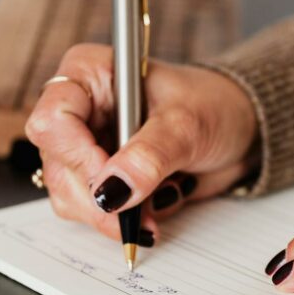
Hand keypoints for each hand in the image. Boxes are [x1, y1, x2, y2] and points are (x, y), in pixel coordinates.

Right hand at [26, 43, 257, 241]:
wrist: (240, 129)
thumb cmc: (214, 106)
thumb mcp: (186, 125)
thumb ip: (149, 156)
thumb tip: (112, 192)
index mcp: (91, 75)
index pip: (53, 118)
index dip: (78, 156)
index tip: (113, 182)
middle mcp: (82, 110)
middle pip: (58, 165)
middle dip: (98, 198)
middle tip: (135, 214)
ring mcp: (90, 146)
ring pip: (70, 195)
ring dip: (113, 214)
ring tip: (158, 204)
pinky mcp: (104, 178)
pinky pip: (95, 212)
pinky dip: (125, 219)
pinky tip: (156, 205)